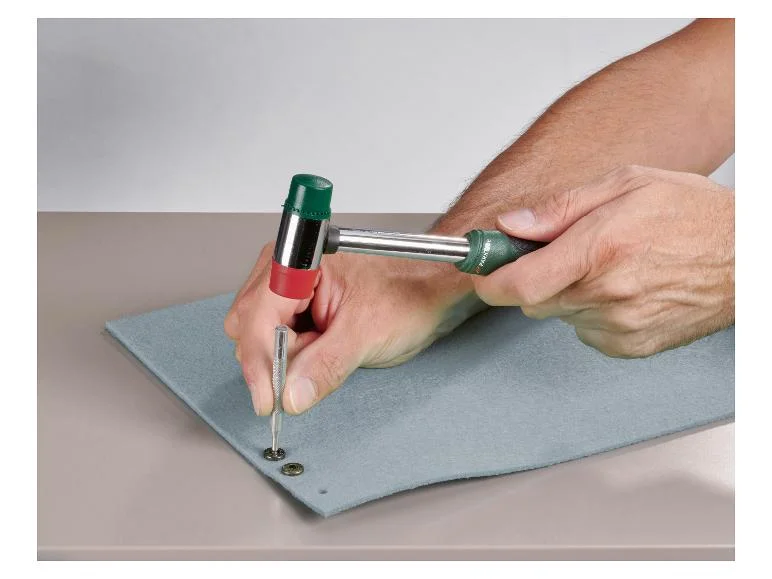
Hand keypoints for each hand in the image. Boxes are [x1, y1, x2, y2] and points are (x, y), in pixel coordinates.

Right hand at [225, 246, 479, 414]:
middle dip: (274, 359)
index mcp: (300, 262)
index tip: (269, 400)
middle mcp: (286, 269)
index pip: (257, 318)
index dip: (259, 362)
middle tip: (313, 369)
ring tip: (328, 350)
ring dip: (286, 358)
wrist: (429, 290)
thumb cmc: (408, 294)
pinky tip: (322, 350)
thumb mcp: (367, 335)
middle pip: (248, 328)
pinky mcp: (295, 306)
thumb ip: (324, 366)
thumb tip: (290, 395)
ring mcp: (288, 287)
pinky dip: (294, 356)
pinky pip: (275, 339)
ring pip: (258, 337)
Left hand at [474, 165, 734, 357]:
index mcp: (600, 249)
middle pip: (532, 299)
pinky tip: (623, 289)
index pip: (518, 282)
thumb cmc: (692, 215)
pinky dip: (591, 312)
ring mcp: (620, 326)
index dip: (488, 279)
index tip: (480, 270)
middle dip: (535, 276)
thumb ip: (559, 209)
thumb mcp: (625, 184)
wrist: (747, 259)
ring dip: (568, 293)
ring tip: (609, 265)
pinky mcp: (630, 346)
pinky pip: (585, 331)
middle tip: (563, 251)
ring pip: (559, 314)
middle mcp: (608, 293)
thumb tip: (511, 226)